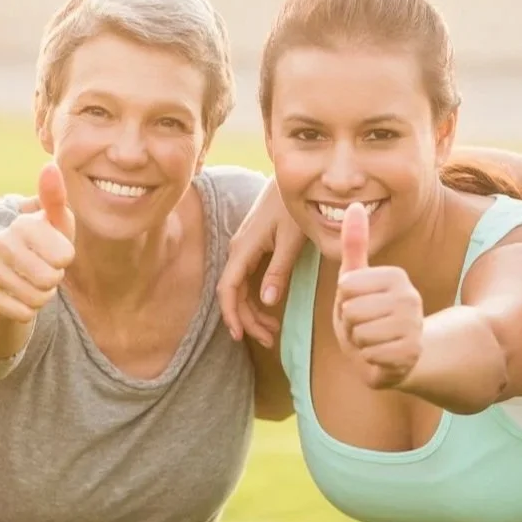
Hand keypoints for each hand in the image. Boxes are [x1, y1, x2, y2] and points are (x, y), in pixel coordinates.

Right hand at [0, 163, 75, 322]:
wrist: (13, 270)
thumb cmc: (46, 241)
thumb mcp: (58, 222)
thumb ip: (56, 198)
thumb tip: (49, 166)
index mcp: (23, 224)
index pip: (64, 256)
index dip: (66, 258)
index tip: (58, 251)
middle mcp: (1, 243)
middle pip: (49, 279)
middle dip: (55, 279)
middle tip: (47, 268)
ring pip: (36, 298)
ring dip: (43, 295)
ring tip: (35, 281)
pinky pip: (22, 313)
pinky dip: (29, 310)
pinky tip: (22, 296)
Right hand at [217, 180, 305, 344]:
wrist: (291, 182)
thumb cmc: (293, 208)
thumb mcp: (291, 240)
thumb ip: (279, 270)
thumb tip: (267, 301)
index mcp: (243, 249)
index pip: (228, 289)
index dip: (231, 314)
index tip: (239, 335)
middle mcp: (238, 250)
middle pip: (233, 293)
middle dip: (247, 320)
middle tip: (269, 339)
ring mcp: (244, 249)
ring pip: (239, 288)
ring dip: (252, 311)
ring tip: (272, 331)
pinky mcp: (252, 247)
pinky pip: (246, 279)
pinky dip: (255, 297)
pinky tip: (269, 310)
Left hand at [332, 203, 423, 389]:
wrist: (394, 355)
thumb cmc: (368, 313)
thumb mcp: (356, 279)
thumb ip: (355, 244)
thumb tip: (355, 205)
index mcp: (396, 276)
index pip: (346, 286)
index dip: (344, 300)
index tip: (359, 305)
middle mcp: (411, 298)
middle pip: (352, 310)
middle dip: (350, 323)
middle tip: (364, 326)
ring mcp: (414, 326)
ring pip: (360, 333)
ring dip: (359, 342)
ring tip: (372, 340)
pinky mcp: (412, 352)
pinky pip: (370, 354)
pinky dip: (369, 359)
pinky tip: (380, 355)